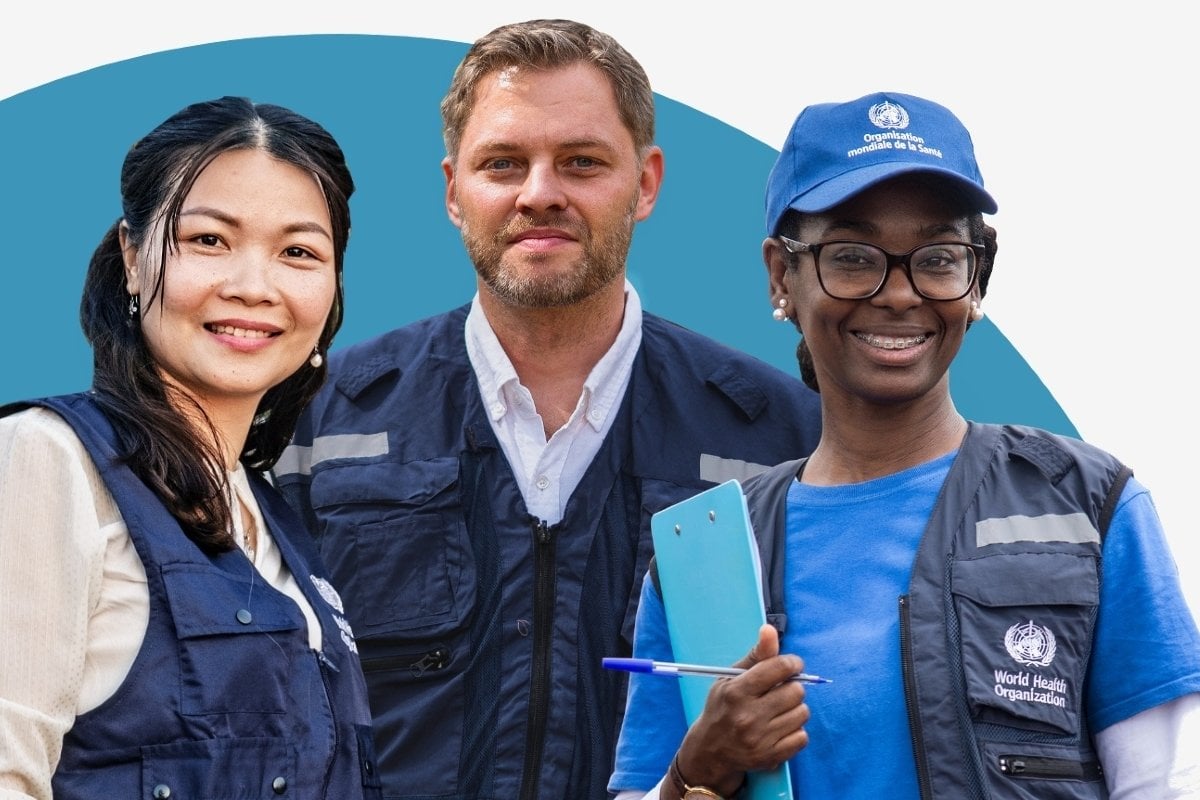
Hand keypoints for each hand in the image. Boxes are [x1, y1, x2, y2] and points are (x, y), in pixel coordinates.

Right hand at [670, 624, 809, 797]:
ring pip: (802, 713)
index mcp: (736, 691)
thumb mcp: (730, 678)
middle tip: (781, 690)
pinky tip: (780, 727)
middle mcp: (748, 716)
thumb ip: (755, 655)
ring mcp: (760, 739)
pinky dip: (795, 730)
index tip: (792, 665)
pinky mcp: (771, 757)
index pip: (778, 668)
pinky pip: (802, 737)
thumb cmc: (723, 707)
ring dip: (795, 708)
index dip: (791, 663)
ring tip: (780, 709)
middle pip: (795, 691)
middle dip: (792, 686)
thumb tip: (770, 629)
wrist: (711, 751)